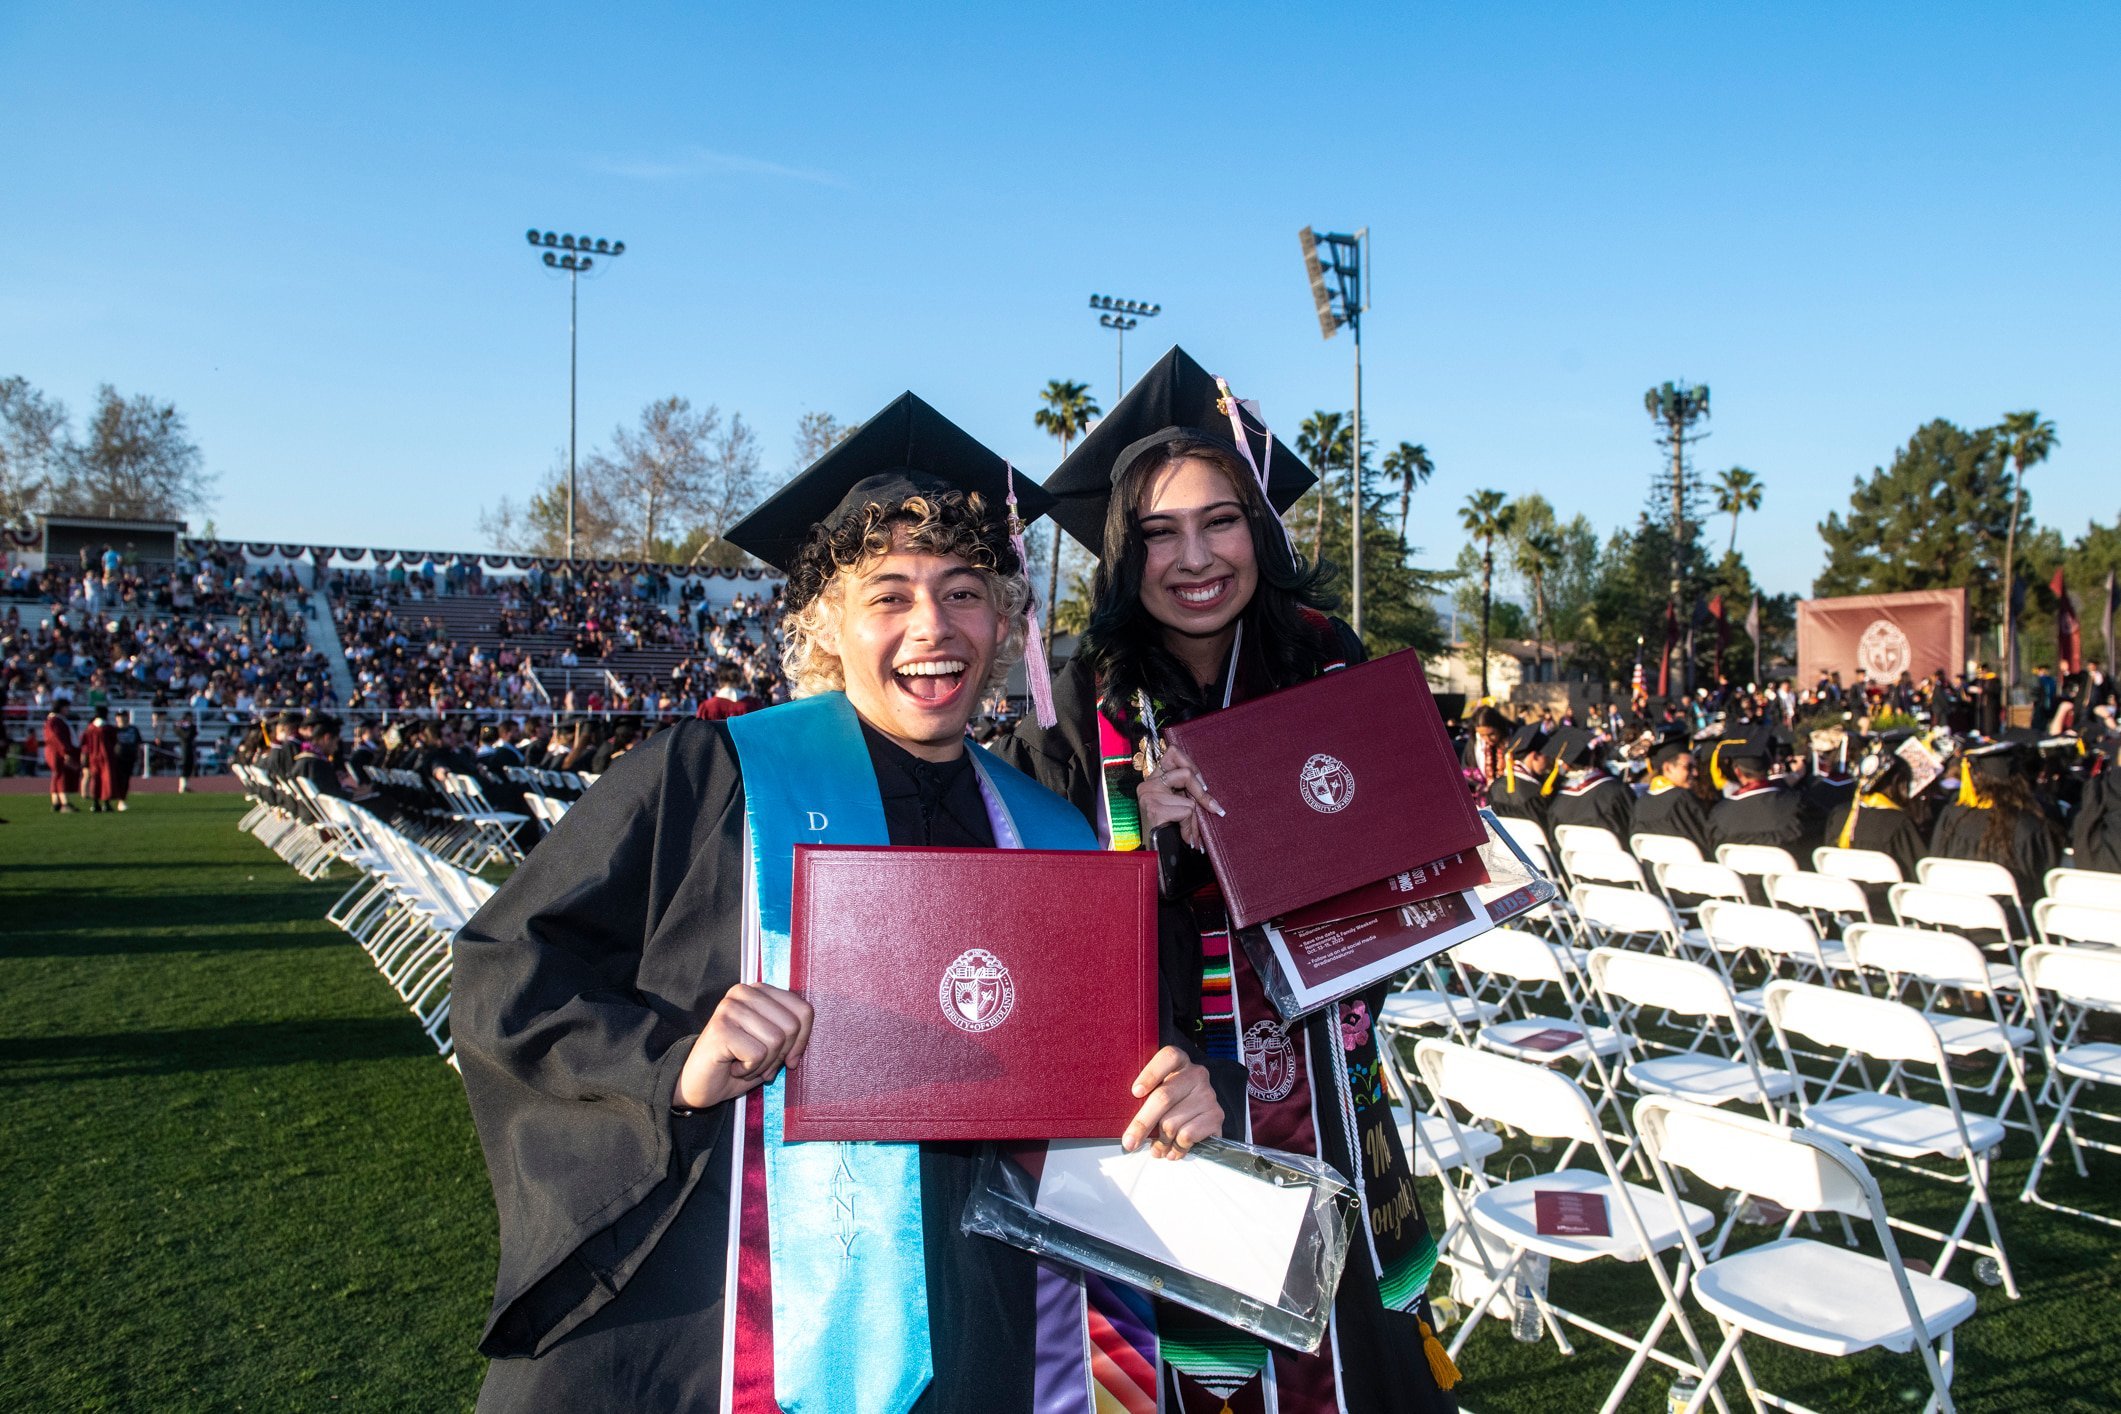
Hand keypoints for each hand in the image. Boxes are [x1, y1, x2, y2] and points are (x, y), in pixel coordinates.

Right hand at [673, 982, 814, 1110]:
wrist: (699, 1086)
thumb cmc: (738, 1064)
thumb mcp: (772, 1047)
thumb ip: (791, 1033)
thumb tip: (803, 1038)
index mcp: (759, 991)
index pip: (804, 1010)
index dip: (802, 1041)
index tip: (788, 1060)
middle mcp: (743, 992)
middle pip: (792, 1026)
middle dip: (780, 1055)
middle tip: (759, 1064)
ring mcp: (729, 1008)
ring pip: (776, 1040)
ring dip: (764, 1064)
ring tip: (743, 1064)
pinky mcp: (720, 1027)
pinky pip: (757, 1054)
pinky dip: (749, 1070)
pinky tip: (732, 1067)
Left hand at [1122, 1046, 1223, 1158]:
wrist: (1199, 1113)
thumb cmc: (1169, 1101)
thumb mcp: (1156, 1090)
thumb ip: (1143, 1099)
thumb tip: (1128, 1131)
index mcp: (1178, 1061)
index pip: (1168, 1057)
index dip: (1150, 1074)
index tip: (1136, 1092)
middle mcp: (1196, 1074)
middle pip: (1164, 1097)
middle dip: (1142, 1124)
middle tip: (1129, 1142)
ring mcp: (1208, 1095)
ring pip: (1172, 1123)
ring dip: (1160, 1142)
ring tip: (1157, 1148)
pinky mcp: (1216, 1116)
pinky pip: (1187, 1136)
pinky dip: (1176, 1148)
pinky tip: (1173, 1150)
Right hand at [1134, 741, 1224, 849]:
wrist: (1154, 855)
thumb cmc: (1168, 831)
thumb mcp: (1177, 804)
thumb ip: (1186, 791)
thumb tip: (1207, 789)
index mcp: (1153, 779)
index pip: (1173, 752)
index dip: (1191, 764)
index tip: (1201, 785)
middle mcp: (1148, 784)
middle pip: (1186, 771)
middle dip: (1202, 792)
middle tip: (1211, 807)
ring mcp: (1149, 795)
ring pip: (1190, 798)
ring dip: (1196, 819)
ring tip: (1193, 834)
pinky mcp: (1155, 809)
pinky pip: (1187, 812)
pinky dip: (1190, 828)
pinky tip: (1186, 838)